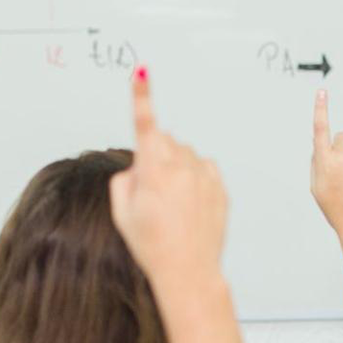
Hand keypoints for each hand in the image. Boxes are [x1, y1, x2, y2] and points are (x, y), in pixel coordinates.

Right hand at [109, 66, 228, 291]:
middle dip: (153, 154)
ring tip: (172, 205)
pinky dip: (193, 177)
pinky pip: (202, 167)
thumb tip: (139, 165)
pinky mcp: (220, 186)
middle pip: (162, 140)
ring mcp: (204, 176)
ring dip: (175, 167)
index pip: (145, 125)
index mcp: (153, 171)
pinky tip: (189, 204)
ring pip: (183, 154)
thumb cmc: (151, 244)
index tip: (142, 73)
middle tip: (151, 192)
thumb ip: (125, 179)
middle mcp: (181, 168)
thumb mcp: (122, 212)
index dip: (141, 97)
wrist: (188, 270)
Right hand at [309, 89, 342, 239]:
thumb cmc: (337, 209)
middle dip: (340, 148)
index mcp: (324, 163)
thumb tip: (320, 146)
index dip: (320, 109)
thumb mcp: (317, 188)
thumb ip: (317, 163)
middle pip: (341, 137)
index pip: (320, 130)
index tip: (322, 92)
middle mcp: (341, 158)